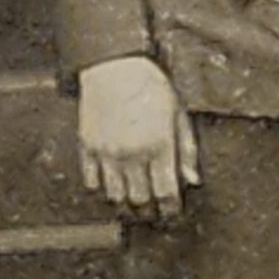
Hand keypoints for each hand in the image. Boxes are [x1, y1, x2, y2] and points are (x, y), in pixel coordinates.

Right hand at [77, 60, 197, 222]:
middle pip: (140, 201)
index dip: (171, 210)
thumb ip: (187, 150)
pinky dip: (101, 190)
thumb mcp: (178, 114)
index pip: (166, 194)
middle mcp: (132, 154)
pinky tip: (111, 189)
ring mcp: (107, 152)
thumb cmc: (150, 85)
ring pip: (115, 197)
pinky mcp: (87, 146)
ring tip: (133, 208)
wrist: (113, 63)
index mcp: (159, 146)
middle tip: (154, 214)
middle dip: (150, 213)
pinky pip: (91, 181)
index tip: (172, 213)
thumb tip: (192, 181)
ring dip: (125, 207)